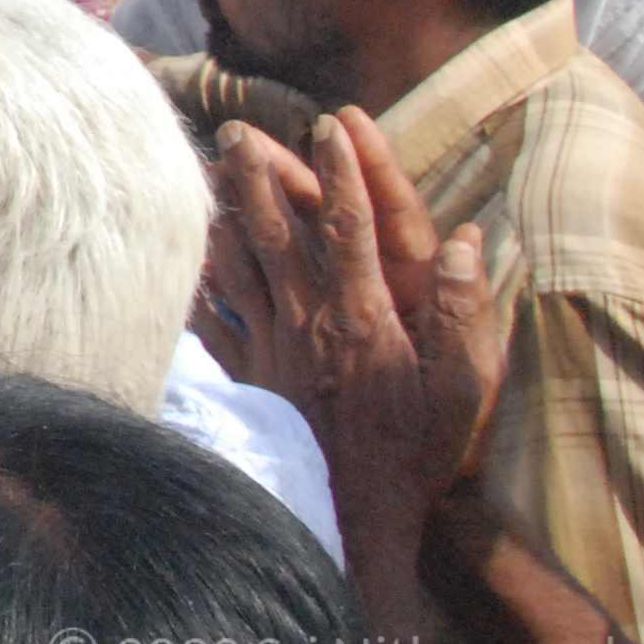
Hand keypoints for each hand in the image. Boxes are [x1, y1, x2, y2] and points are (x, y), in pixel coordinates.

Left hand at [208, 109, 503, 555]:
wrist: (353, 520)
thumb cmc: (414, 457)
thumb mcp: (462, 393)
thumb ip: (467, 317)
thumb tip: (469, 243)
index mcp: (365, 317)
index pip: (352, 227)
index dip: (343, 171)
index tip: (331, 122)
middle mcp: (310, 321)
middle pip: (278, 232)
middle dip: (259, 175)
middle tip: (236, 129)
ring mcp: (271, 348)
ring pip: (238, 264)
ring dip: (221, 212)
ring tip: (199, 171)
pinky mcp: (246, 378)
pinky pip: (211, 320)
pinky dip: (192, 284)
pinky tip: (174, 258)